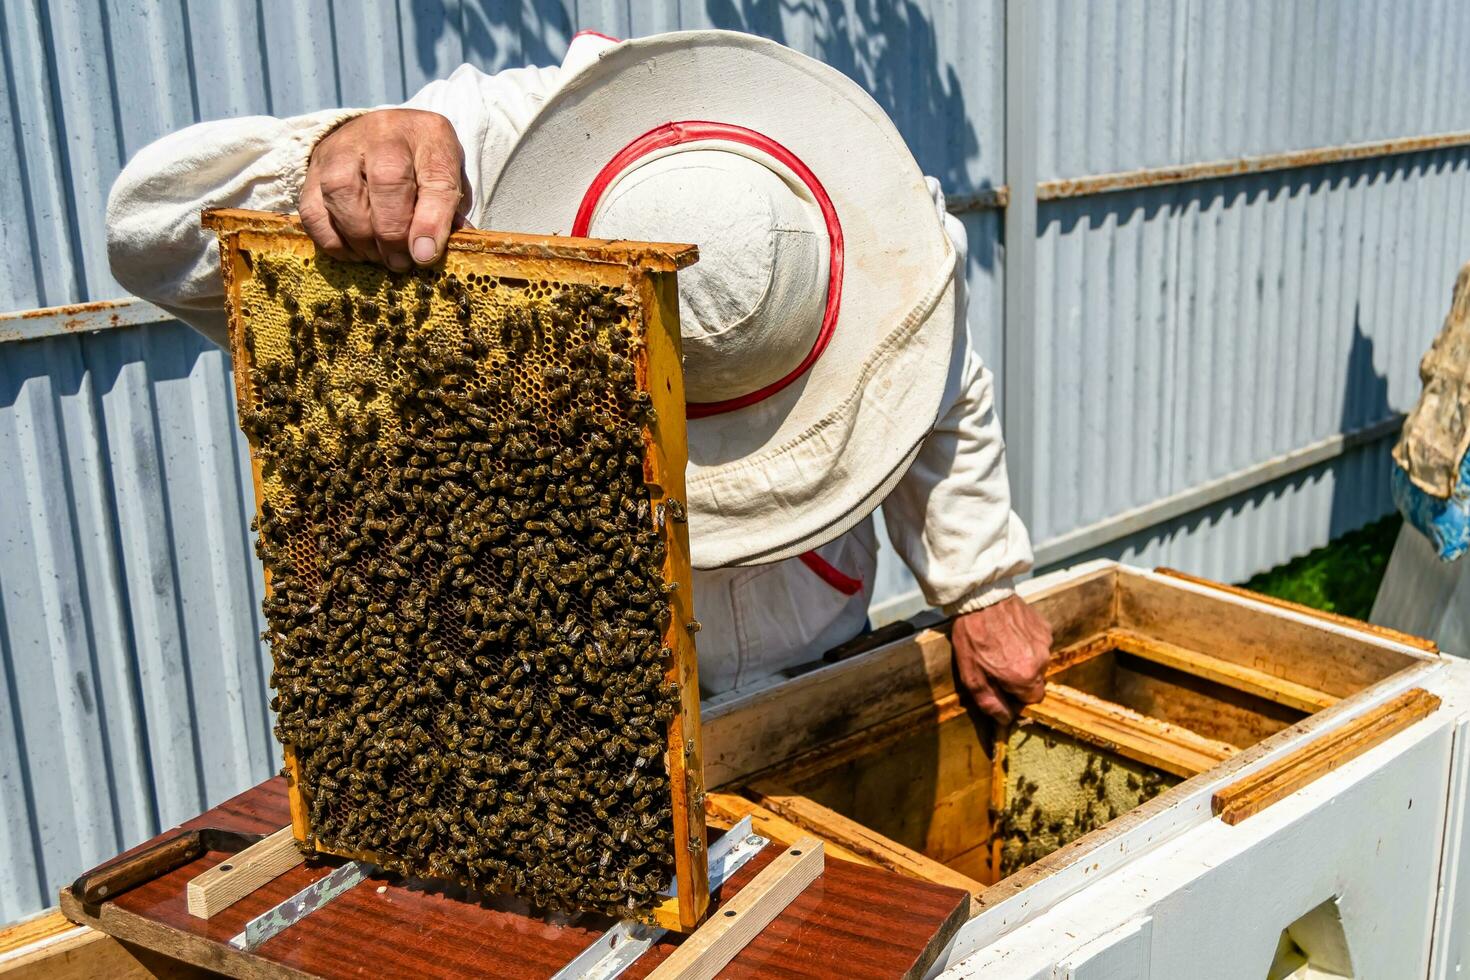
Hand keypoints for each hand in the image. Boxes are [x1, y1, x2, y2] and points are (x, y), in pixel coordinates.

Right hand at [299, 108, 466, 270]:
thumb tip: (429, 253)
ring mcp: (342, 148)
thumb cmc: (421, 166)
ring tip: (378, 256)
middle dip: (393, 235)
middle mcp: (384, 133)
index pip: (435, 177)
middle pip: (386, 182)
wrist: (382, 136)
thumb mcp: (448, 180)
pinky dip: (334, 241)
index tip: (425, 255)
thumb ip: (448, 213)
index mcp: (429, 134)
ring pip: (342, 195)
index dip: (430, 222)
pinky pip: (314, 212)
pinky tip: (354, 250)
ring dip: (361, 239)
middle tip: (400, 262)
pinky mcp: (313, 170)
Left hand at [950, 595, 1051, 723]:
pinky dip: (1027, 642)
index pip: (1033, 699)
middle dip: (1021, 676)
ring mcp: (1045, 642)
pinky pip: (1039, 643)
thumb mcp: (972, 676)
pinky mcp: (1044, 626)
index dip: (1017, 695)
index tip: (1002, 685)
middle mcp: (1041, 661)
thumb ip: (990, 702)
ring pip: (1039, 661)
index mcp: (1024, 677)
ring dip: (1025, 658)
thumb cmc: (972, 636)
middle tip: (999, 663)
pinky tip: (1010, 633)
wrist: (979, 598)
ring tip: (1003, 645)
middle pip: (1037, 680)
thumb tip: (1004, 720)